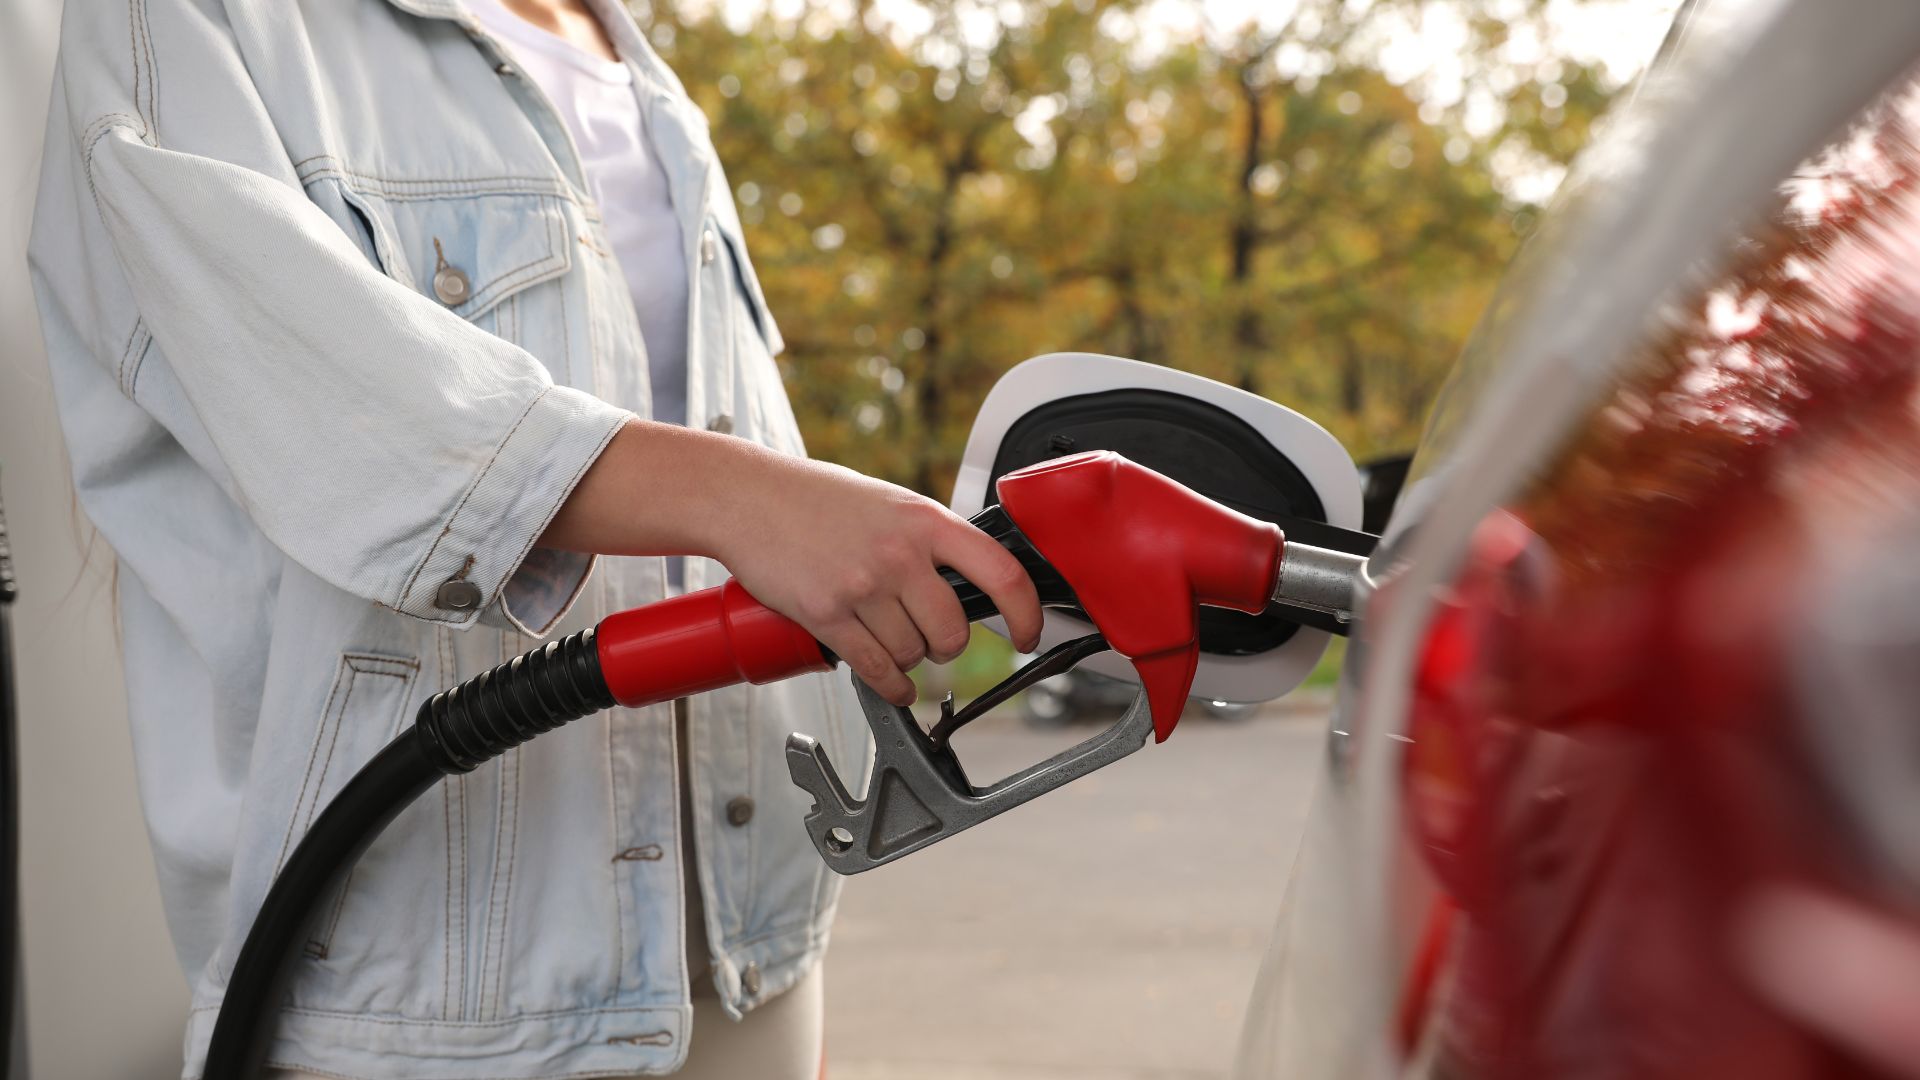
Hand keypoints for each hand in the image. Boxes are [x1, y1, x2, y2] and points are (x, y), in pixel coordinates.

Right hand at [713, 456, 1042, 705]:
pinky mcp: (827, 615)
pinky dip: (892, 687)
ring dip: (908, 662)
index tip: (1028, 635)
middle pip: (953, 631)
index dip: (1026, 614)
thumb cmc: (814, 497)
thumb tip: (969, 579)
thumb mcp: (888, 503)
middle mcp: (900, 553)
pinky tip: (894, 684)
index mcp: (925, 520)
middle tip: (932, 640)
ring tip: (891, 644)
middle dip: (946, 646)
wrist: (747, 496)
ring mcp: (863, 586)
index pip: (1001, 572)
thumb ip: (927, 538)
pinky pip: (877, 669)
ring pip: (913, 654)